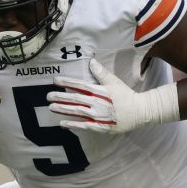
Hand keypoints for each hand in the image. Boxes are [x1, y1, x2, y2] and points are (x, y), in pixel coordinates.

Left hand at [47, 58, 178, 134]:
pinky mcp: (101, 126)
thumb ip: (101, 72)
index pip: (80, 85)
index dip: (67, 82)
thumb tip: (91, 61)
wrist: (139, 112)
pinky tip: (62, 123)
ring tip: (51, 107)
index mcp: (100, 91)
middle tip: (47, 96)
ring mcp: (98, 115)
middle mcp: (97, 103)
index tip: (55, 80)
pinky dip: (73, 124)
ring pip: (77, 112)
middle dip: (60, 97)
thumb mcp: (114, 81)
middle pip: (75, 99)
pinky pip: (84, 125)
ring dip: (63, 110)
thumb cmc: (126, 95)